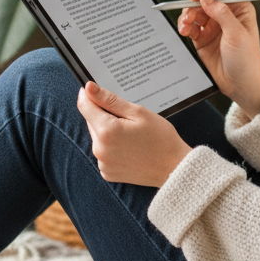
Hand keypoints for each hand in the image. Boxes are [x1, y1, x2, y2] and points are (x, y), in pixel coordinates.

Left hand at [76, 82, 190, 186]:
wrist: (174, 168)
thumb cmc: (161, 139)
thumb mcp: (138, 112)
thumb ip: (109, 100)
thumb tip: (89, 88)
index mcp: (106, 131)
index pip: (85, 106)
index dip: (89, 95)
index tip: (95, 91)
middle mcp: (99, 149)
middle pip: (92, 122)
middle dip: (105, 116)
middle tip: (129, 119)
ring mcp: (103, 163)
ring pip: (98, 137)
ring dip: (108, 132)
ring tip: (132, 135)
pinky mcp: (107, 172)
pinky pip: (104, 153)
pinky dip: (112, 148)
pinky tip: (129, 148)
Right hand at [177, 0, 259, 118]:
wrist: (242, 85)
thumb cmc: (247, 59)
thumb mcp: (237, 34)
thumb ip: (221, 13)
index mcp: (240, 8)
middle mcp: (225, 14)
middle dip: (193, 4)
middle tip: (189, 14)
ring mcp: (213, 26)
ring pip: (194, 12)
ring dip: (187, 16)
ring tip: (185, 26)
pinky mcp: (202, 38)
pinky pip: (190, 26)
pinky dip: (184, 26)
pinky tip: (184, 31)